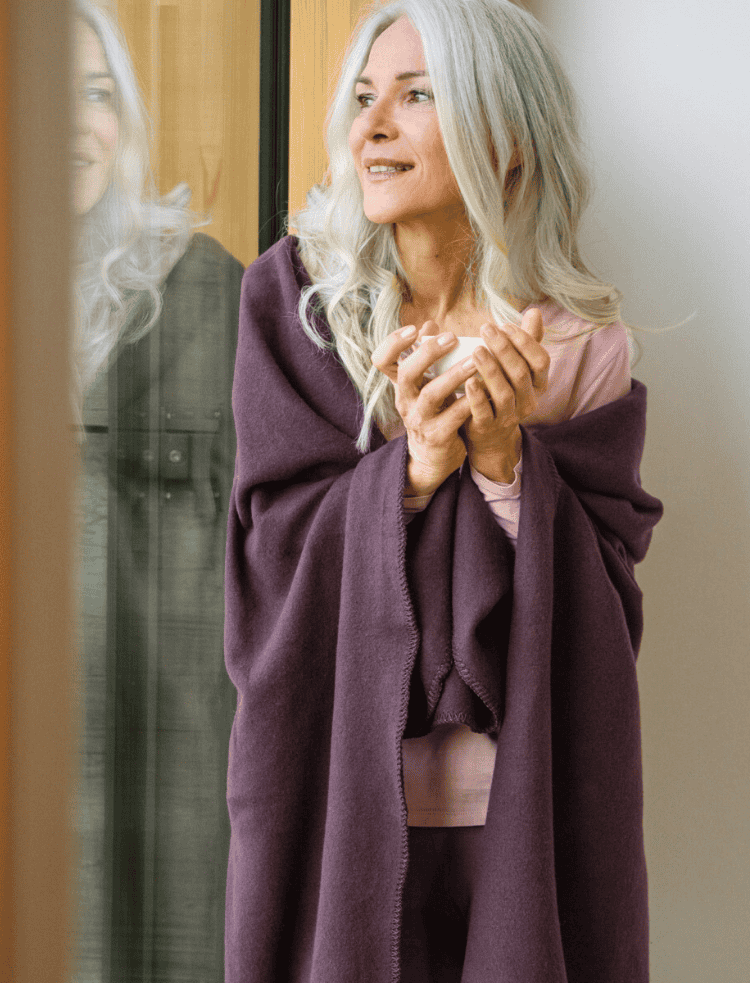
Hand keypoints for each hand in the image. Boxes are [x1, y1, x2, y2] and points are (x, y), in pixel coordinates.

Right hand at [371, 320, 476, 495]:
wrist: (432, 458)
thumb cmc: (433, 412)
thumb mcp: (425, 385)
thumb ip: (426, 356)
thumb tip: (429, 323)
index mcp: (401, 385)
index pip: (382, 360)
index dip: (393, 343)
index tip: (413, 329)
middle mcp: (405, 401)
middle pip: (406, 373)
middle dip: (428, 353)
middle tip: (451, 337)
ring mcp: (420, 420)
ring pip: (431, 395)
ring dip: (453, 376)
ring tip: (474, 361)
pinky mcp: (437, 437)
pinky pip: (453, 417)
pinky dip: (468, 402)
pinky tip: (485, 390)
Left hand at [462, 308, 548, 482]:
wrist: (489, 434)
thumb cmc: (502, 390)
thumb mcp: (516, 367)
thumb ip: (526, 341)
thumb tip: (535, 311)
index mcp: (538, 384)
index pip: (540, 360)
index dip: (525, 342)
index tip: (505, 325)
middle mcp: (528, 400)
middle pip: (520, 373)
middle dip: (504, 349)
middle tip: (486, 329)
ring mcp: (509, 415)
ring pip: (504, 392)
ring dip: (490, 370)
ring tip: (476, 350)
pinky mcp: (488, 427)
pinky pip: (484, 412)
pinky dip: (477, 396)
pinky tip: (468, 381)